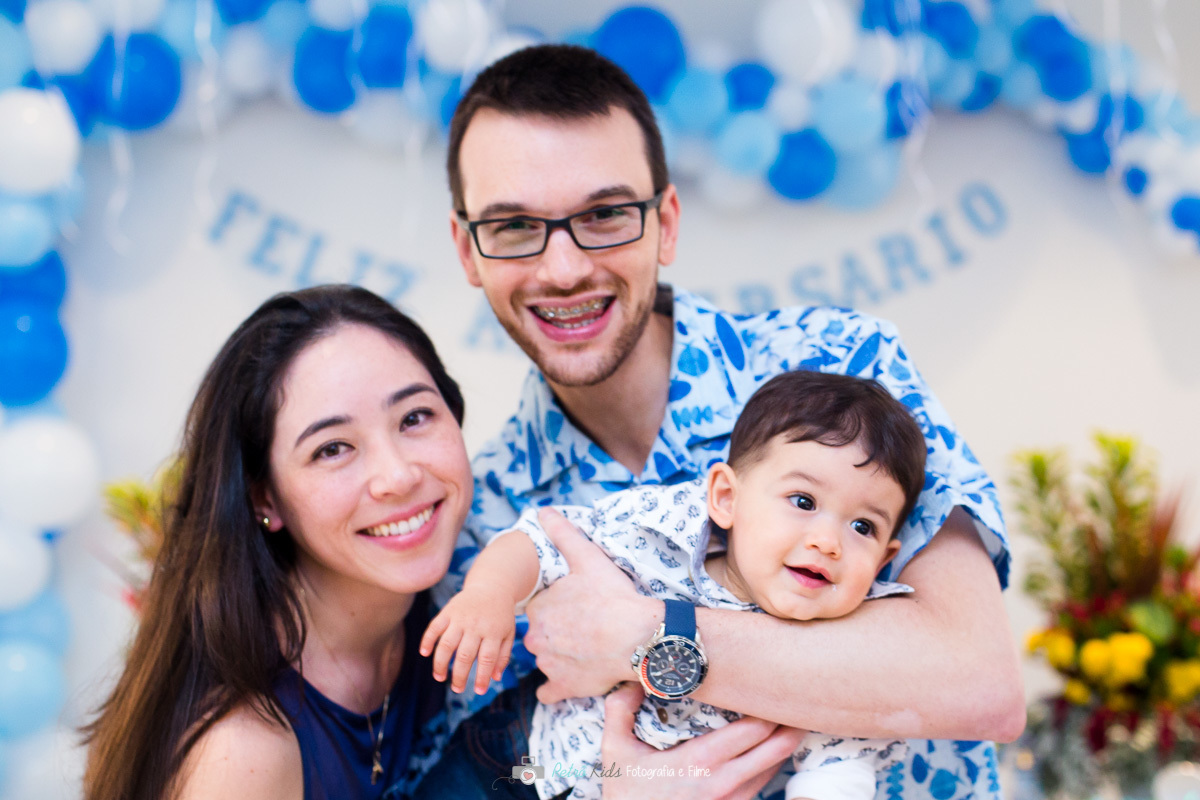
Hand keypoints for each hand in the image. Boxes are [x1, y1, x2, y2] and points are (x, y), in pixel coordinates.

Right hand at [420, 586, 514, 694]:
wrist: (492, 587)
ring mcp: (460, 617)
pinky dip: (427, 640)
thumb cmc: (501, 616)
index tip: (478, 691)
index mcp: (494, 631)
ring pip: (446, 644)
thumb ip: (503, 656)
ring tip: (439, 678)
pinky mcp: (448, 611)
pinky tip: (424, 653)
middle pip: (465, 655)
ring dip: (440, 663)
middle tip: (457, 689)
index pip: (487, 658)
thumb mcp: (508, 634)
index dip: (482, 677)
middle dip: (459, 675)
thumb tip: (495, 678)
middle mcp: (476, 625)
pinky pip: (434, 626)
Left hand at [524, 508, 660, 703]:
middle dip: (557, 631)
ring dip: (560, 655)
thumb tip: (544, 511)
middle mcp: (536, 638)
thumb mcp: (588, 557)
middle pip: (542, 633)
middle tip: (586, 626)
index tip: (579, 604)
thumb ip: (563, 533)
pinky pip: (549, 692)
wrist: (640, 638)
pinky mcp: (564, 687)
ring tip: (588, 648)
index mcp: (538, 608)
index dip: (560, 605)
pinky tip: (570, 678)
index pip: (542, 607)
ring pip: (547, 658)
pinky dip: (555, 688)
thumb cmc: (614, 596)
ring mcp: (549, 665)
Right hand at [600, 683, 805, 799]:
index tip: (773, 684)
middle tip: (795, 697)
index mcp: (701, 761)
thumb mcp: (615, 753)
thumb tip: (633, 680)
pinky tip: (767, 747)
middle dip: (790, 721)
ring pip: (774, 767)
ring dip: (782, 742)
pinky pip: (763, 784)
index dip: (771, 706)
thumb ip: (620, 711)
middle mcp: (725, 783)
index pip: (754, 729)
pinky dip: (770, 763)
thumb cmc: (627, 796)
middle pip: (776, 747)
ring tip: (786, 718)